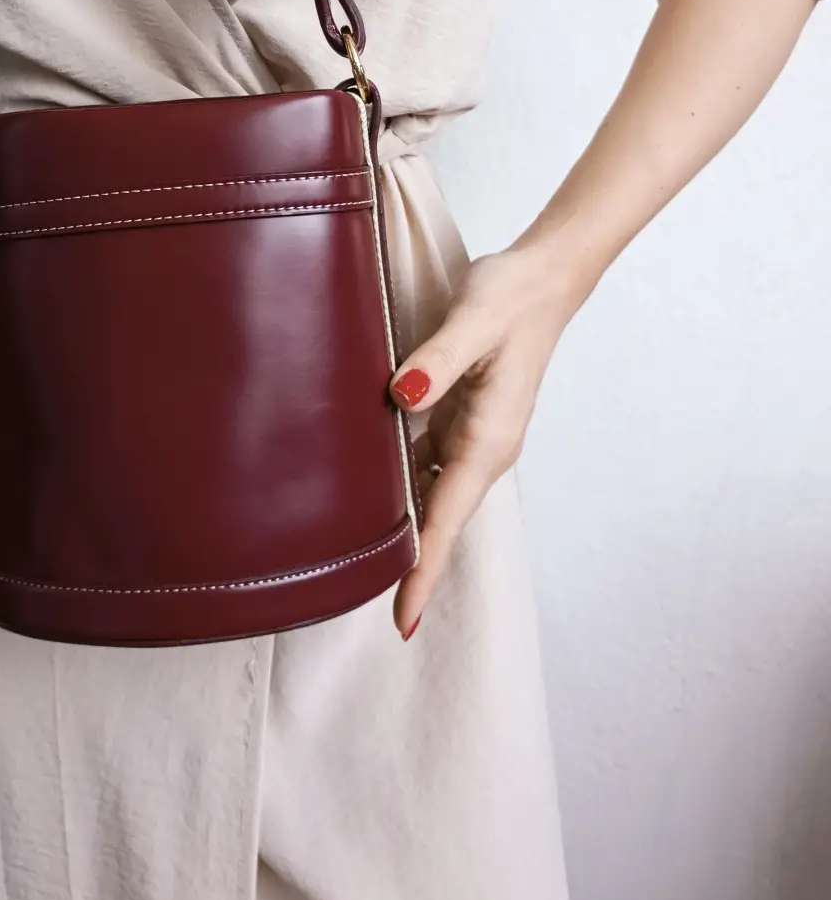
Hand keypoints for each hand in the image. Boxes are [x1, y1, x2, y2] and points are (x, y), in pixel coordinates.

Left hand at [388, 243, 584, 639]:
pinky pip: (426, 464)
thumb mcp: (473, 319)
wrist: (543, 277)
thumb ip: (436, 358)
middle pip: (438, 521)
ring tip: (356, 565)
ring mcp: (474, 437)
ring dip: (404, 529)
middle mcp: (483, 449)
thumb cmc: (511, 296)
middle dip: (409, 565)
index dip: (423, 571)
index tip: (402, 622)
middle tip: (359, 604)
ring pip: (430, 495)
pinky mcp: (462, 418)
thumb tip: (403, 394)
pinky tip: (366, 493)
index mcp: (488, 440)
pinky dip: (400, 486)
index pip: (447, 520)